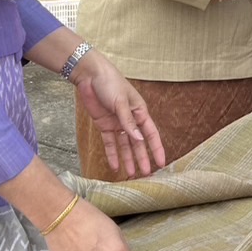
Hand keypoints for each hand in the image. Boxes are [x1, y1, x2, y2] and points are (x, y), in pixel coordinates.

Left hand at [73, 51, 165, 177]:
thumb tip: (140, 140)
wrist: (90, 75)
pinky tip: (114, 166)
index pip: (151, 134)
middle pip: (138, 143)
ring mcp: (117, 123)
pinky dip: (112, 154)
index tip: (162, 163)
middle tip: (146, 174)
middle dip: (142, 158)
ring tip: (131, 175)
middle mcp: (130, 119)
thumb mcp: (121, 102)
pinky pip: (110, 143)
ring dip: (128, 159)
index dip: (156, 148)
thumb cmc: (110, 82)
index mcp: (140, 112)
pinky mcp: (104, 125)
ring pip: (125, 146)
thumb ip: (129, 122)